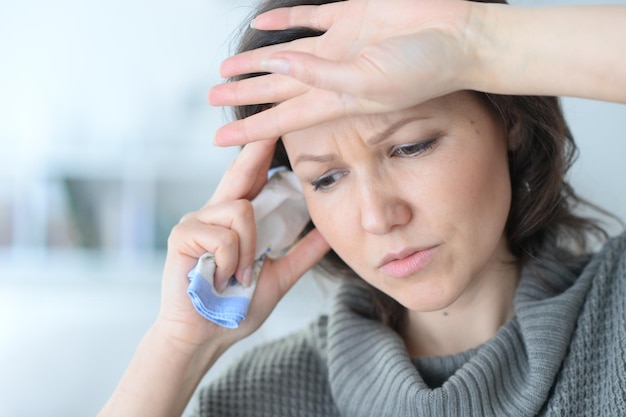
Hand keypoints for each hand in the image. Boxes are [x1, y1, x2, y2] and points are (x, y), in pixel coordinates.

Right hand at [157, 139, 329, 348]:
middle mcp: (214, 214)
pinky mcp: (183, 235)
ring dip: (249, 249)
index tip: (275, 125)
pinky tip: (223, 278)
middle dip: (255, 148)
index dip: (262, 152)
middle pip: (240, 172)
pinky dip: (233, 261)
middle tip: (270, 117)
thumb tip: (328, 231)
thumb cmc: (236, 307)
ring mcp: (196, 221)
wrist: (205, 337)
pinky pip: (225, 235)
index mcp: (234, 221)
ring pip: (241, 209)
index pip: (251, 179)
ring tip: (241, 275)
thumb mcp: (278, 276)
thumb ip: (301, 253)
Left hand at [209, 0, 478, 145]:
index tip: (220, 139)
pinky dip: (286, 21)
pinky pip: (310, 18)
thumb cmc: (425, 68)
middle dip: (244, 96)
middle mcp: (334, 76)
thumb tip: (275, 65)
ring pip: (286, 56)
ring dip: (257, 62)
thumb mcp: (367, 80)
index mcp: (337, 100)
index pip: (281, 119)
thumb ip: (319, 75)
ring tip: (228, 68)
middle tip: (212, 97)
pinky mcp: (351, 16)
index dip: (249, 129)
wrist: (461, 36)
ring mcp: (340, 47)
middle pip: (277, 89)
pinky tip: (266, 26)